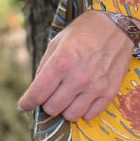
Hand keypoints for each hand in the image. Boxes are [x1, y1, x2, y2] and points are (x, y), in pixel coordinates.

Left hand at [18, 10, 133, 121]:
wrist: (116, 24)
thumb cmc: (83, 32)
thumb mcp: (56, 43)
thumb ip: (44, 68)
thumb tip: (34, 92)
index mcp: (62, 62)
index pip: (37, 94)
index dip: (26, 103)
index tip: (24, 105)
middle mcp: (78, 77)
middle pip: (52, 108)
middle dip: (47, 103)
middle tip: (51, 93)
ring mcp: (95, 86)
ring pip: (71, 115)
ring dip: (65, 108)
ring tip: (67, 96)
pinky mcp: (109, 91)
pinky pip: (90, 115)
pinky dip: (83, 109)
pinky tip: (81, 98)